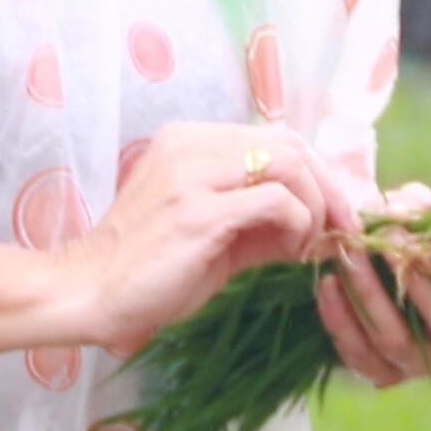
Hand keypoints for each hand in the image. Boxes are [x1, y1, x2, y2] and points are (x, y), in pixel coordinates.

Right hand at [56, 125, 354, 361]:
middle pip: (290, 144)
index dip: (316, 172)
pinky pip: (277, 201)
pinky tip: (290, 253)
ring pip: (289, 164)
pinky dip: (299, 225)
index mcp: (189, 140)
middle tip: (341, 228)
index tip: (335, 212)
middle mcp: (190, 145)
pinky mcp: (198, 211)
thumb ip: (260, 218)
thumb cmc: (149, 269)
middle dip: (328, 187)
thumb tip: (318, 223)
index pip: (275, 137)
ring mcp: (192, 174)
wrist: (89, 293)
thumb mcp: (213, 233)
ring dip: (317, 206)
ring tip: (312, 244)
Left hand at [314, 179, 430, 387]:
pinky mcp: (381, 372)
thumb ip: (421, 207)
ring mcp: (421, 361)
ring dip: (372, 295)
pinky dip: (340, 318)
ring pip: (399, 342)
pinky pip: (361, 355)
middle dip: (418, 284)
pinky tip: (327, 283)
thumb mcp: (418, 210)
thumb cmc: (404, 228)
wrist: (361, 254)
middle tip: (389, 242)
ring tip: (350, 254)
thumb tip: (407, 211)